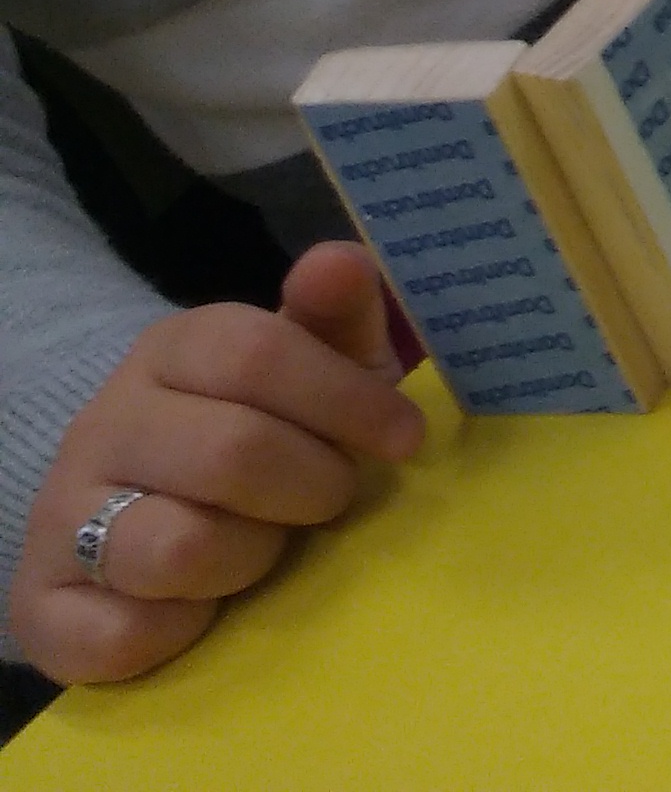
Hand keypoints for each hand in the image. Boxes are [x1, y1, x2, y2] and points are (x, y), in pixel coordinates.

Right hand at [9, 245, 424, 684]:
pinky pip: (125, 634)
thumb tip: (339, 261)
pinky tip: (200, 609)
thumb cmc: (253, 431)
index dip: (346, 400)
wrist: (129, 519)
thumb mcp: (307, 367)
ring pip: (179, 549)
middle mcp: (102, 426)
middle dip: (312, 487)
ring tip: (261, 550)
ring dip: (250, 560)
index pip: (258, 353)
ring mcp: (59, 518)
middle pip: (232, 453)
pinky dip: (182, 631)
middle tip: (329, 500)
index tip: (404, 439)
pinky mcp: (40, 608)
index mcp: (170, 352)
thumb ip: (333, 315)